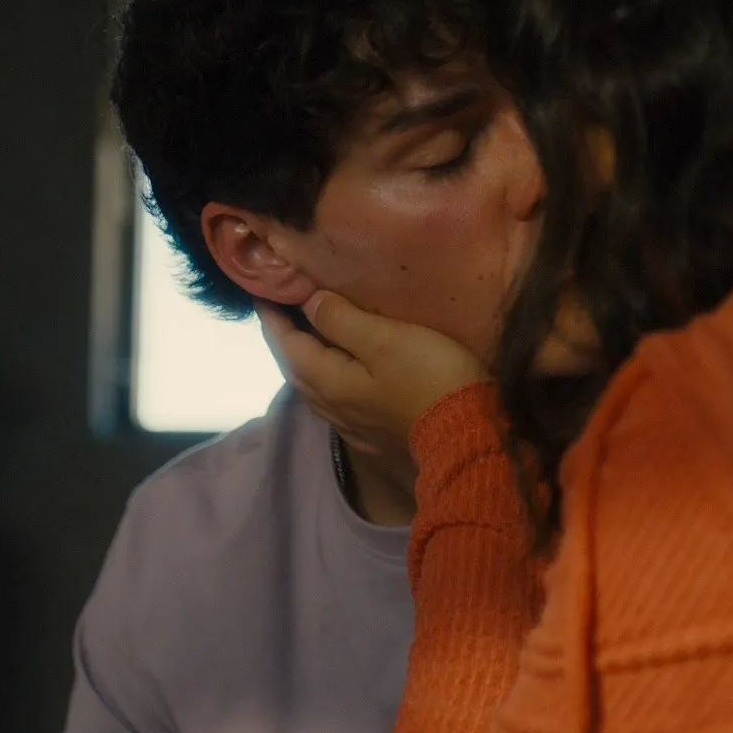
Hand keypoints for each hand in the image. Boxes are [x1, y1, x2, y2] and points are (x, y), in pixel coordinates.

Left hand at [257, 291, 488, 471]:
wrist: (470, 439)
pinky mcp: (376, 436)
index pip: (289, 346)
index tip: (262, 293)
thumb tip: (309, 304)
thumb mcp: (386, 340)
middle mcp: (335, 408)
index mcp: (330, 382)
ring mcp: (355, 427)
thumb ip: (343, 320)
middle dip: (285, 341)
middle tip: (280, 313)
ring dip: (306, 363)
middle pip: (297, 371)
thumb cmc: (431, 379)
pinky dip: (328, 381)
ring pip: (316, 390)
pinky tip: (341, 378)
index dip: (274, 320)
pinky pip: (338, 403)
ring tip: (307, 340)